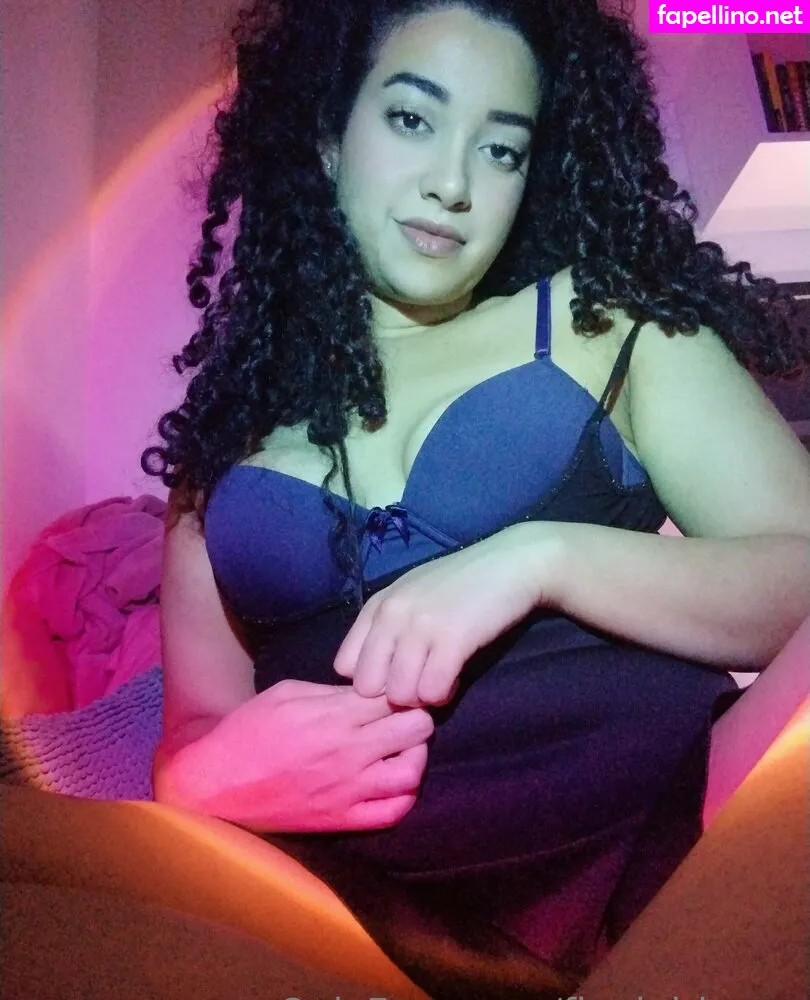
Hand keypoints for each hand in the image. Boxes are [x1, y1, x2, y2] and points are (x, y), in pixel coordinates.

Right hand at [166, 679, 436, 832]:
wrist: (217, 787)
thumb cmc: (248, 732)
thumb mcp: (286, 693)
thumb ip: (331, 691)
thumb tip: (366, 691)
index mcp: (334, 716)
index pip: (395, 696)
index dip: (402, 689)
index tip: (398, 691)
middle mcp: (349, 752)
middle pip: (415, 729)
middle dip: (417, 717)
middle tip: (406, 716)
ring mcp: (350, 790)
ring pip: (412, 771)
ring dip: (416, 755)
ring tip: (403, 748)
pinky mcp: (343, 820)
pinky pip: (393, 812)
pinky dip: (404, 795)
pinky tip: (394, 782)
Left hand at [333, 523, 556, 706]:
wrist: (512, 564)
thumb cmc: (463, 582)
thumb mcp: (412, 594)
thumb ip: (388, 626)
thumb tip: (374, 674)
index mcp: (378, 604)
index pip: (345, 665)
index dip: (371, 678)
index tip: (396, 674)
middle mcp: (392, 614)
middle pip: (367, 687)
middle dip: (393, 693)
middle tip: (420, 680)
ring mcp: (420, 626)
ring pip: (399, 694)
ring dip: (421, 696)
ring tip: (440, 677)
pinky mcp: (452, 639)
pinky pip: (432, 692)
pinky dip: (444, 694)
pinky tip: (456, 677)